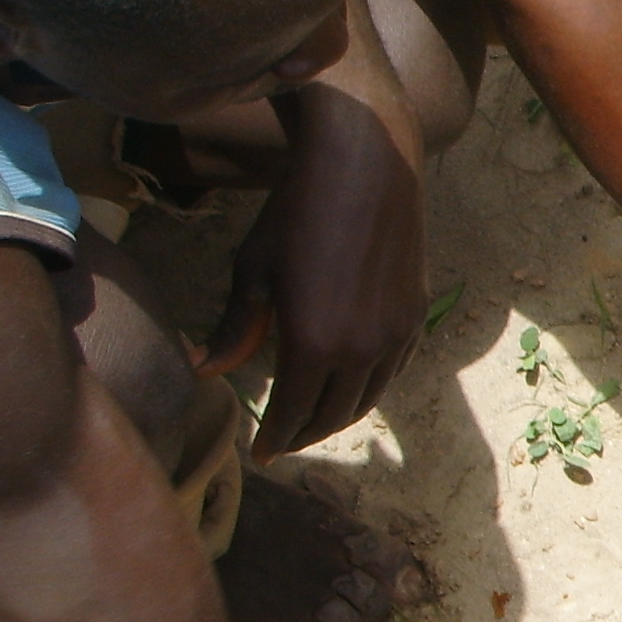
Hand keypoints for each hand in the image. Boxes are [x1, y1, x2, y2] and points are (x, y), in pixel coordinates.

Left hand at [200, 109, 426, 460]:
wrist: (364, 167)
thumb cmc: (294, 214)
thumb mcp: (253, 271)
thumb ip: (234, 330)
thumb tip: (206, 372)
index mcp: (312, 344)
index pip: (291, 414)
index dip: (274, 439)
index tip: (261, 455)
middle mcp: (360, 350)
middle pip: (332, 416)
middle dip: (306, 435)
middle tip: (285, 442)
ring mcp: (394, 336)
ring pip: (368, 398)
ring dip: (339, 416)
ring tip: (315, 419)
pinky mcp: (415, 317)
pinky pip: (392, 370)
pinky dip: (370, 387)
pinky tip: (352, 382)